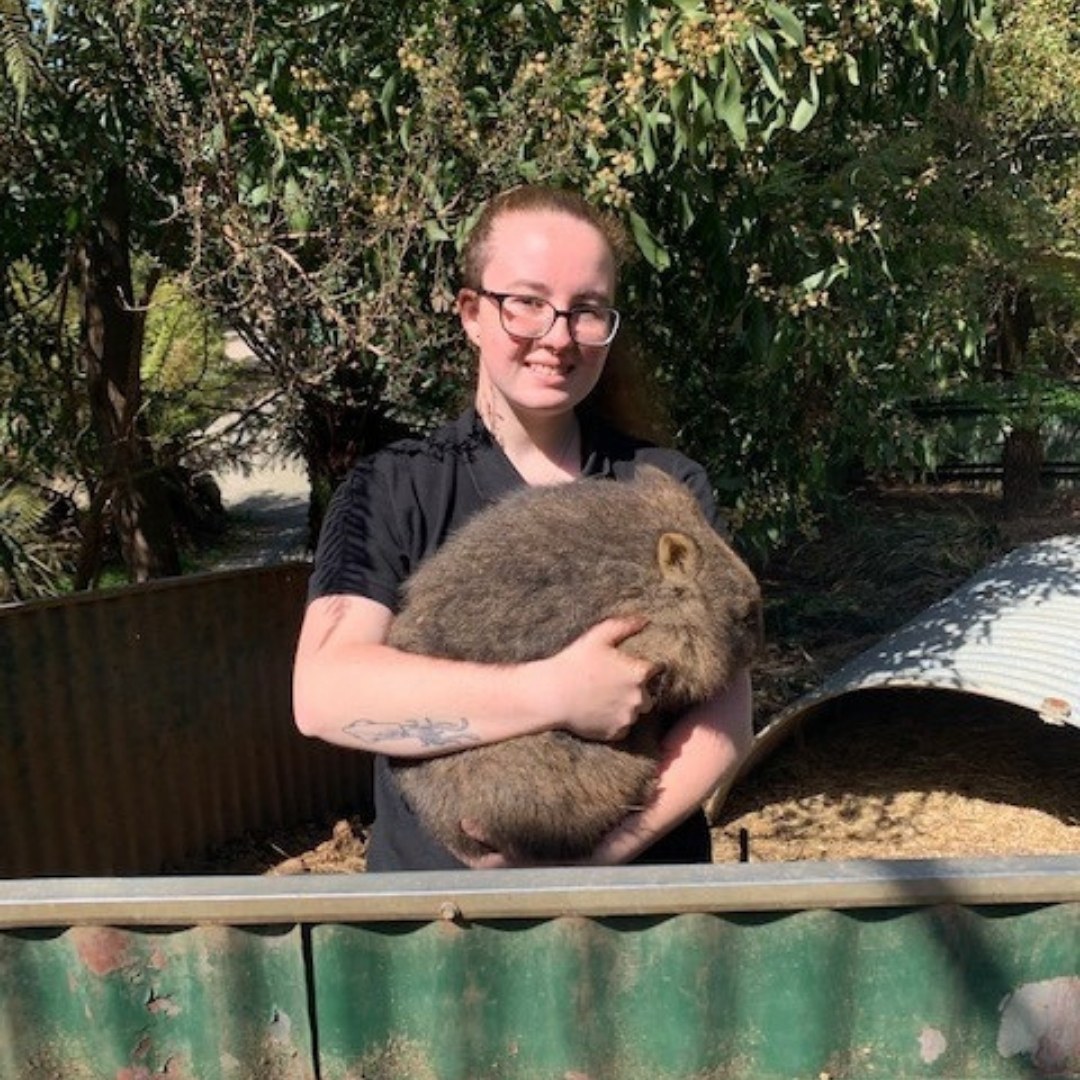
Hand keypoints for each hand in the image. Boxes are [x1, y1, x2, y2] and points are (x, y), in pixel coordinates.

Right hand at [535, 616, 657, 741]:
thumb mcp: (598, 636)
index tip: (629, 666)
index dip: (644, 666)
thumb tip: (645, 620)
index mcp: (639, 673)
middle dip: (637, 689)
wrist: (552, 695)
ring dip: (627, 706)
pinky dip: (616, 722)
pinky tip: (599, 712)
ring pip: (636, 712)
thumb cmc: (575, 662)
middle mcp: (640, 697)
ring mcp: (628, 717)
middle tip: (614, 683)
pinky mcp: (616, 733)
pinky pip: (623, 727)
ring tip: (605, 698)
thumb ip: (625, 626)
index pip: (657, 669)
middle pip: (649, 694)